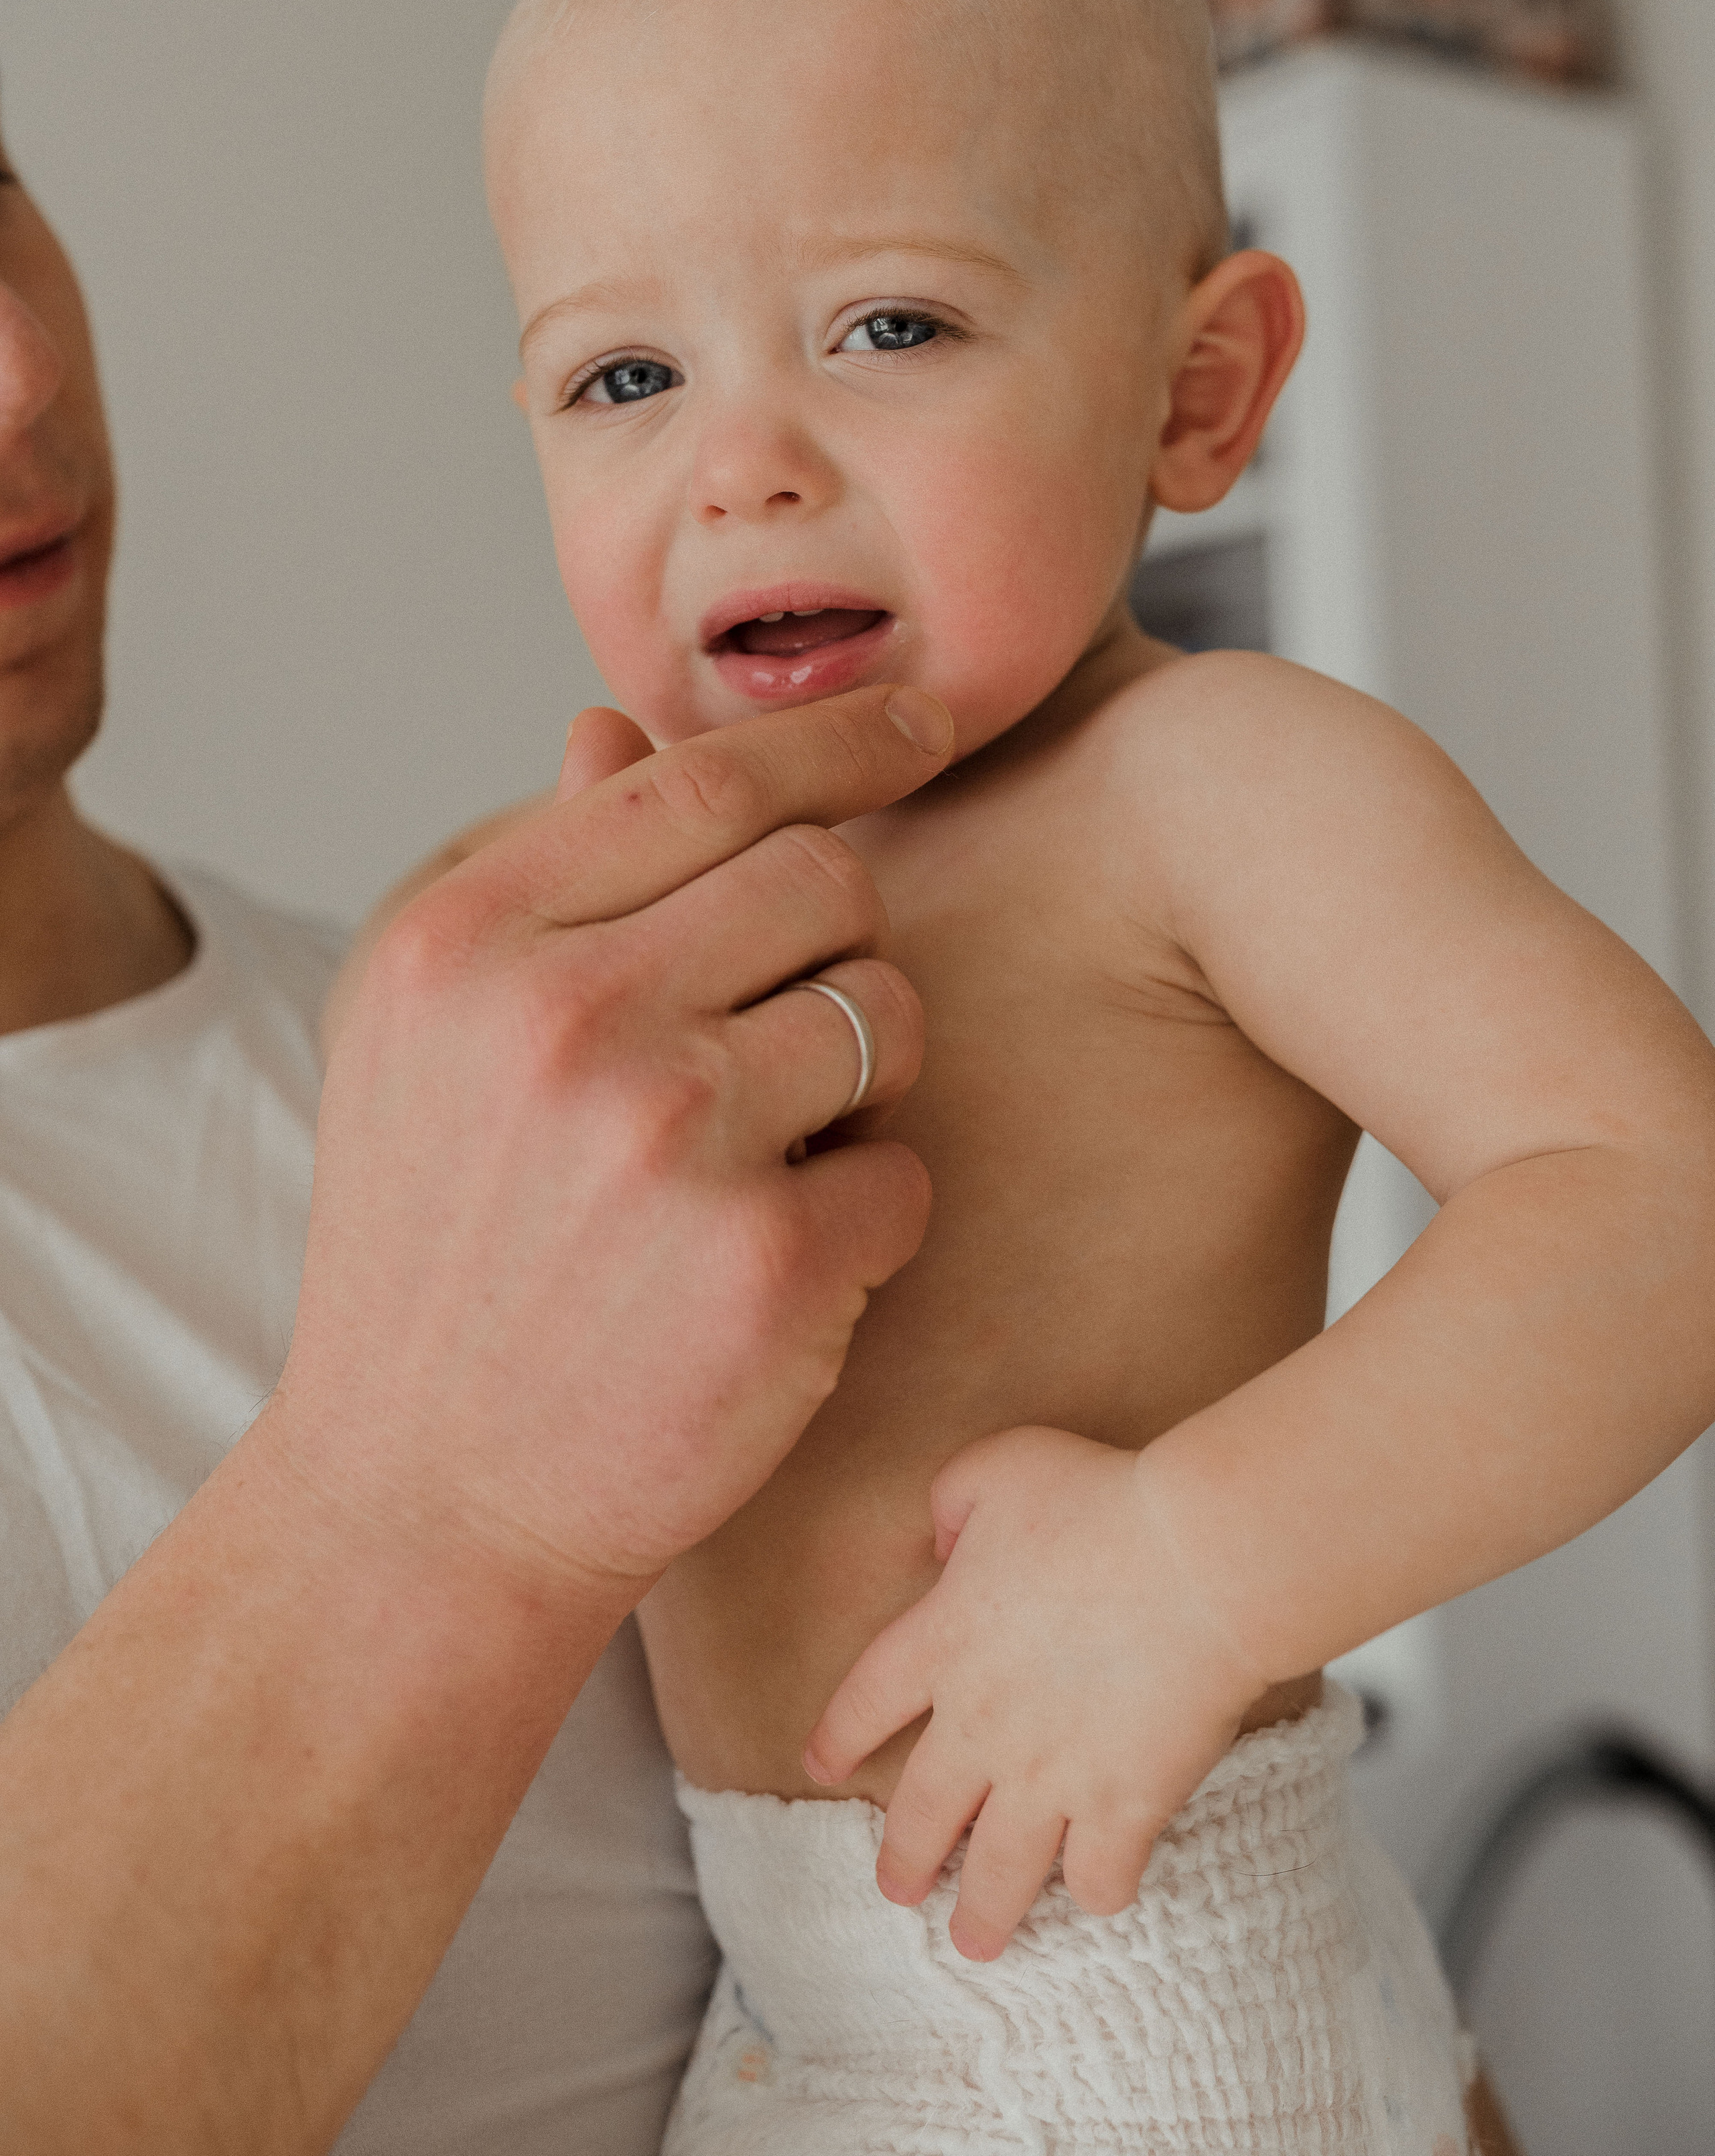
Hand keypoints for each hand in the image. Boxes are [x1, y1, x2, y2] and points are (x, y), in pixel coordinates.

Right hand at [276, 681, 954, 1621]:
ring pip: (889, 1013)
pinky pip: (908, 1175)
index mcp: (471, 940)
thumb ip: (538, 874)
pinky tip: (777, 1267)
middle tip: (787, 1037)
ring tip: (769, 1157)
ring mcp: (671, 1136)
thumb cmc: (437, 1257)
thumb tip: (611, 723)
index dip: (841, 739)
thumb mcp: (428, 1042)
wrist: (424, 1501)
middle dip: (841, 944)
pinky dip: (869, 1221)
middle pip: (825, 877)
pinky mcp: (766, 1262)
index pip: (705, 776)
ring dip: (865, 1082)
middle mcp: (566, 1015)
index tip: (925, 724)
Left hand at [803, 1426, 1268, 1959]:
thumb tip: (944, 1546)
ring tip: (974, 1941)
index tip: (819, 1764)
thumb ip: (952, 1500)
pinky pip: (1099, 1877)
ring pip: (999, 1872)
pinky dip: (1096, 1891)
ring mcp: (1050, 1777)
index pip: (864, 1702)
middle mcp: (979, 1725)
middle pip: (922, 1814)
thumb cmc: (1098, 1499)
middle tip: (895, 1891)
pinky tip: (1096, 1890)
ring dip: (982, 1913)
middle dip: (903, 1861)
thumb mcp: (999, 1466)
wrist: (1193, 1561)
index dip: (838, 1736)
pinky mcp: (1123, 1808)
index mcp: (940, 1641)